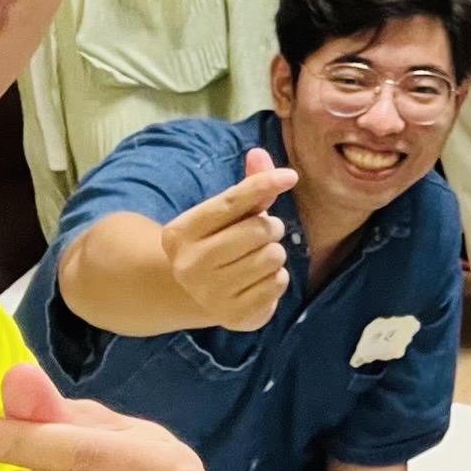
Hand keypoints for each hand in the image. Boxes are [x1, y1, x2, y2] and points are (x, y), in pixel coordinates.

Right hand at [159, 148, 291, 330]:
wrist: (194, 295)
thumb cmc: (216, 242)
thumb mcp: (224, 214)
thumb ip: (246, 185)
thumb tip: (259, 153)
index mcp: (180, 232)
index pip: (231, 201)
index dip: (264, 184)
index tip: (291, 176)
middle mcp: (189, 265)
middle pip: (258, 230)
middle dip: (269, 227)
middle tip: (261, 234)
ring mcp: (210, 294)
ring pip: (273, 256)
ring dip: (274, 253)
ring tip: (256, 258)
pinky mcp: (234, 316)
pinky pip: (279, 283)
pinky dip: (277, 278)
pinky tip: (258, 280)